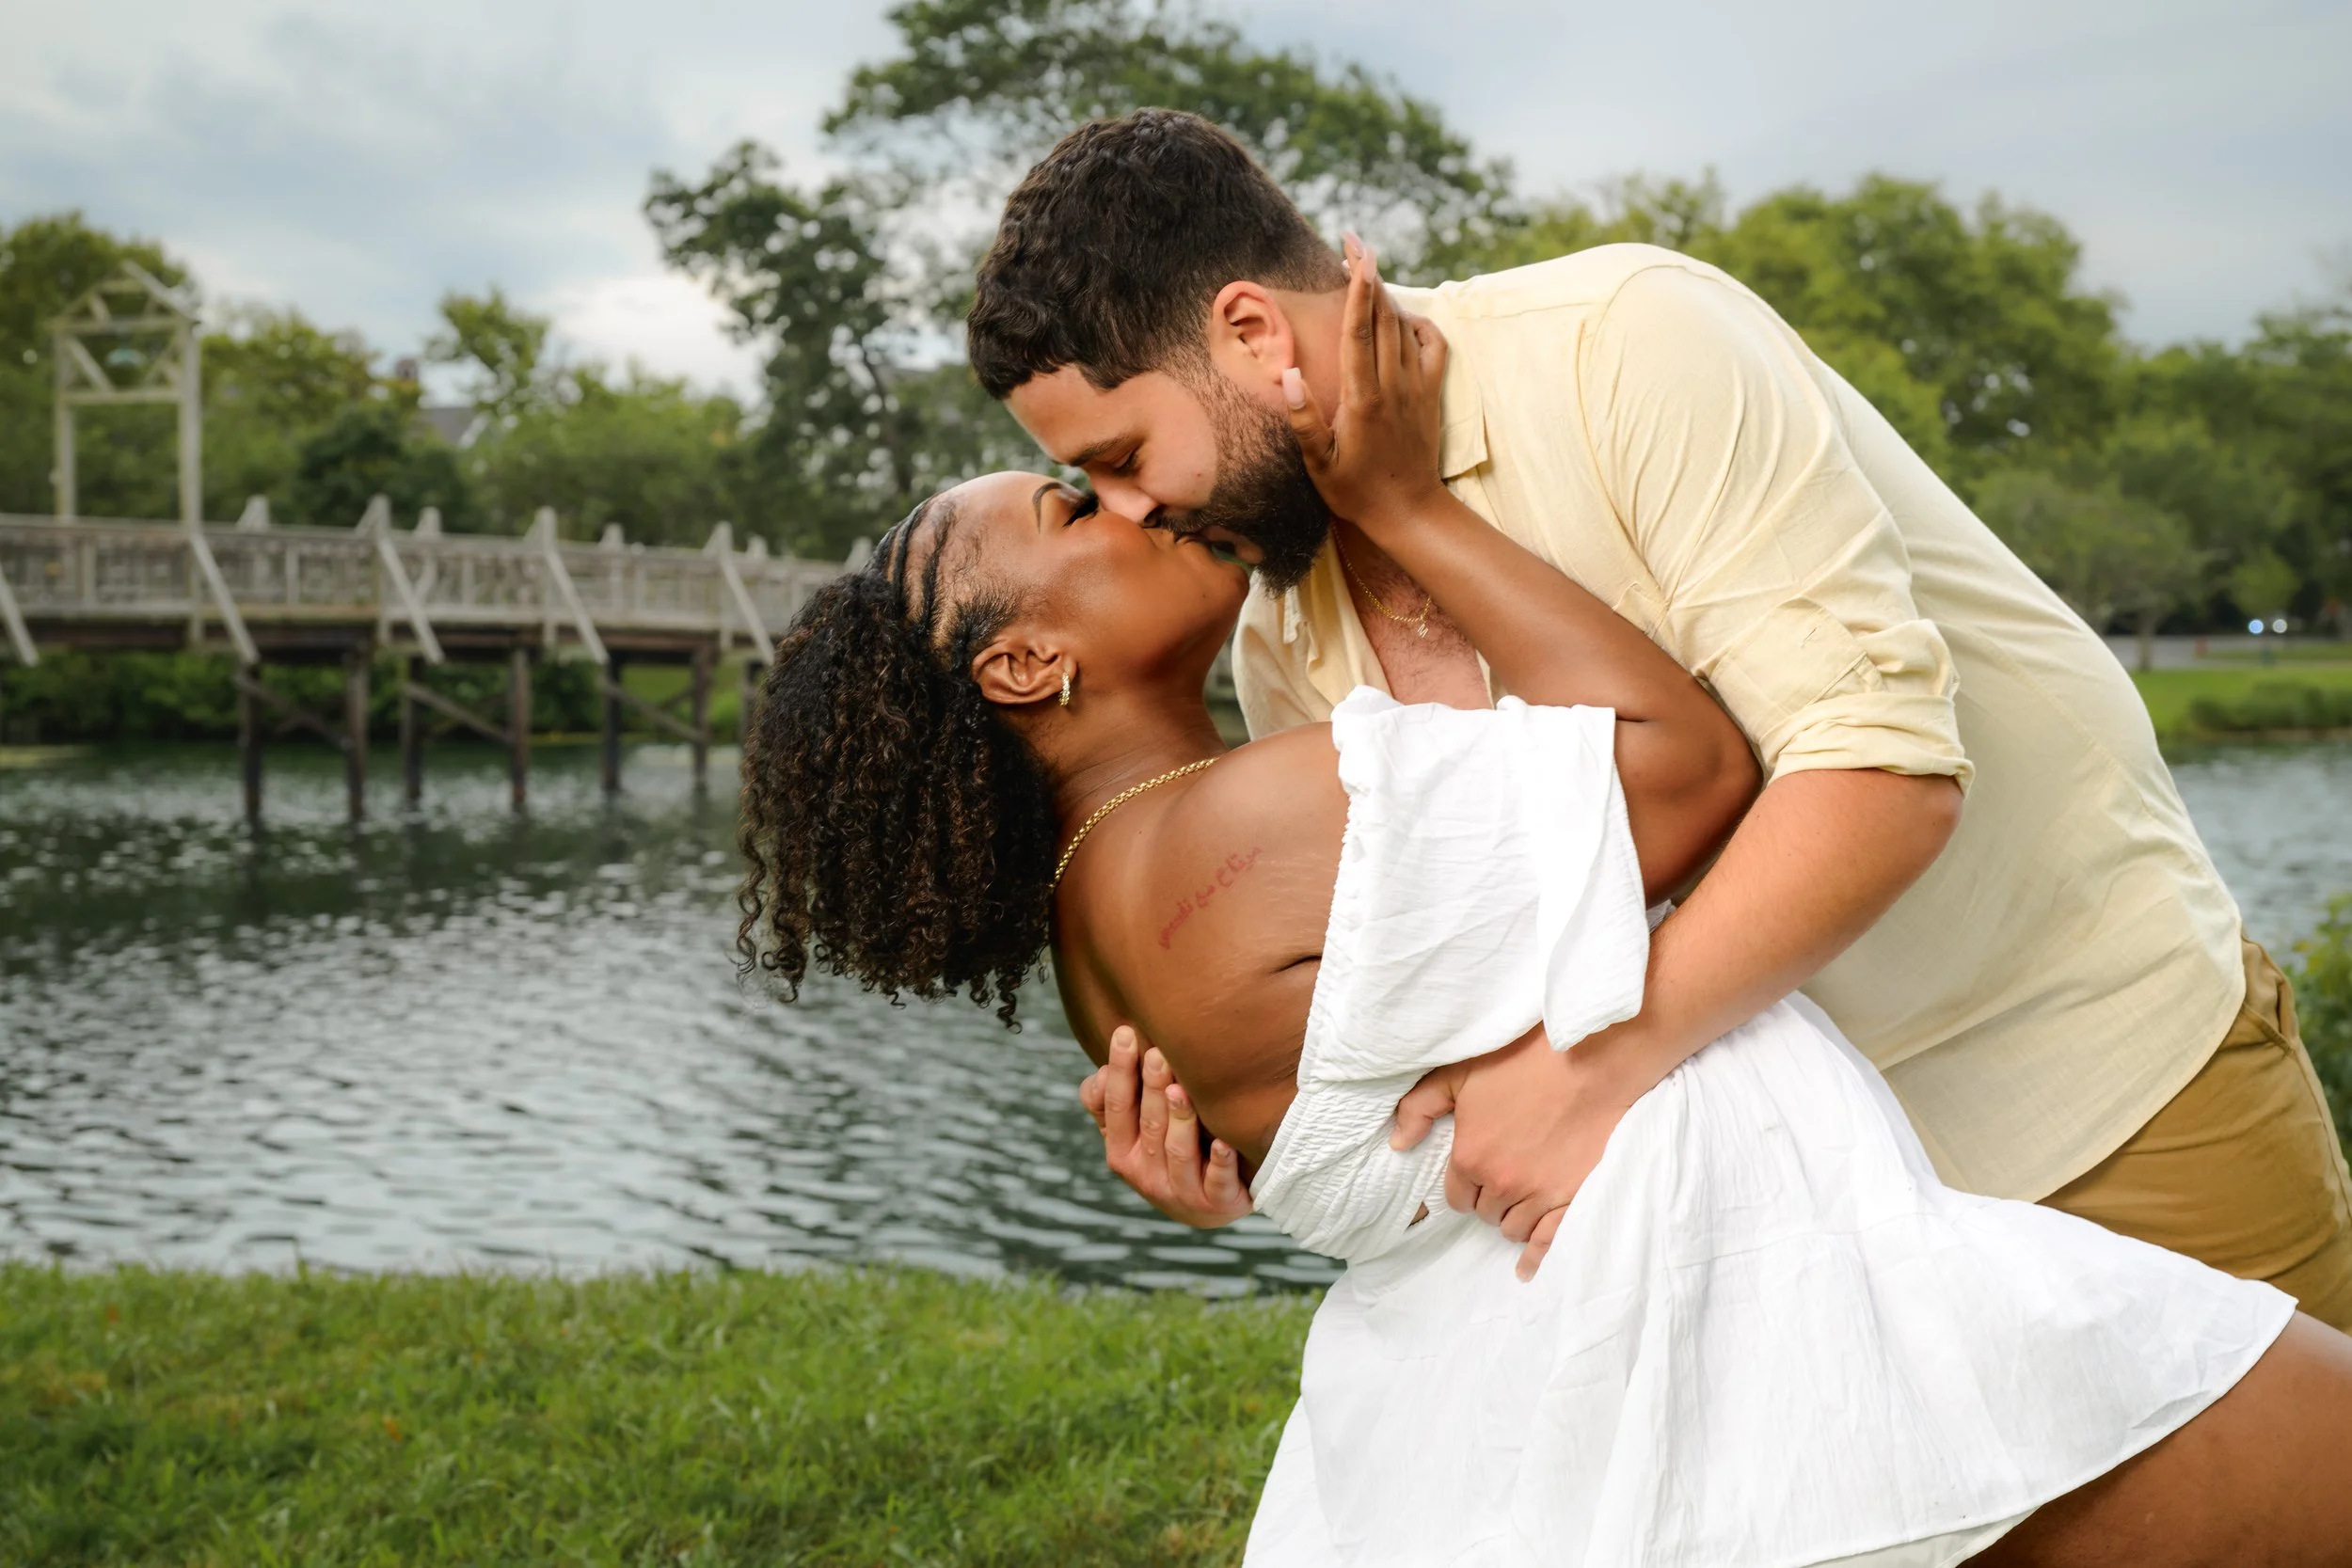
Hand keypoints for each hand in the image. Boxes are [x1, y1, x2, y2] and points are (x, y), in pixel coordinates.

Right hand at [1078, 1025, 1250, 1227]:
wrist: (1206, 1207)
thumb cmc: (1165, 1153)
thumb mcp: (1133, 1132)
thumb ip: (1112, 1102)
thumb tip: (1102, 1071)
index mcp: (1121, 1150)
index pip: (1115, 1106)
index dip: (1119, 1072)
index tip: (1126, 1033)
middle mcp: (1145, 1174)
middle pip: (1148, 1123)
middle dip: (1152, 1088)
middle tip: (1159, 1053)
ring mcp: (1180, 1191)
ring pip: (1178, 1151)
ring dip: (1181, 1119)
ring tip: (1182, 1090)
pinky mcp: (1215, 1203)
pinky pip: (1216, 1182)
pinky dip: (1220, 1163)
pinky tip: (1223, 1143)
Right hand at [1282, 234, 1450, 531]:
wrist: (1410, 512)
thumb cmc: (1357, 492)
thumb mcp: (1319, 465)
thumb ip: (1304, 420)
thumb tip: (1289, 374)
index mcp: (1363, 399)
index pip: (1359, 331)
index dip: (1357, 288)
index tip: (1355, 254)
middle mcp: (1393, 385)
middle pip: (1383, 316)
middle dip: (1369, 274)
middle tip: (1353, 239)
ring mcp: (1416, 387)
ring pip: (1404, 326)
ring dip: (1387, 294)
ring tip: (1367, 269)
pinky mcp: (1430, 394)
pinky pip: (1432, 345)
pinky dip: (1419, 323)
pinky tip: (1403, 315)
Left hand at [1390, 1024, 1644, 1279]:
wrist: (1591, 1062)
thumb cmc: (1524, 1062)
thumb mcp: (1460, 1074)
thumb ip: (1421, 1107)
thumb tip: (1398, 1143)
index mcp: (1471, 1157)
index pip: (1456, 1197)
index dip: (1464, 1187)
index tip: (1475, 1175)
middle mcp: (1501, 1184)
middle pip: (1485, 1213)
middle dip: (1489, 1199)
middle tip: (1502, 1178)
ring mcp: (1538, 1195)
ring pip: (1513, 1228)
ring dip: (1512, 1217)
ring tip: (1519, 1199)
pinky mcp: (1571, 1199)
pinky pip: (1547, 1241)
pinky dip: (1535, 1256)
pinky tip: (1526, 1269)